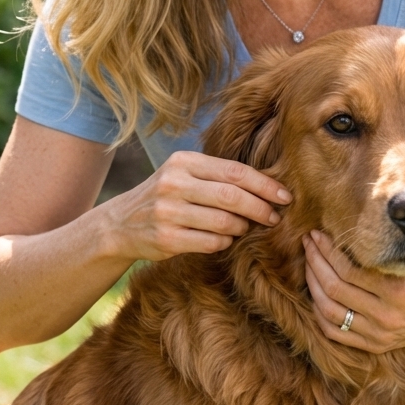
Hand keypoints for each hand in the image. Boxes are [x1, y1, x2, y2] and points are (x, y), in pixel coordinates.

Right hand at [106, 150, 291, 264]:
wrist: (120, 224)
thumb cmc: (164, 196)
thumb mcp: (183, 174)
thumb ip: (217, 175)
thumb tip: (267, 185)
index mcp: (183, 162)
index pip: (234, 171)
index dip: (264, 184)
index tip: (285, 195)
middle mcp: (174, 184)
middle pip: (233, 196)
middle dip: (261, 208)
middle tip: (274, 217)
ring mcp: (168, 212)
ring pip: (224, 222)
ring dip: (242, 227)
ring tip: (245, 228)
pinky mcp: (166, 238)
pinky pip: (211, 242)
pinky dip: (225, 242)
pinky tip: (225, 239)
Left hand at [302, 230, 404, 352]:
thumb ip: (400, 245)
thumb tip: (366, 222)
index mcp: (399, 289)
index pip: (350, 268)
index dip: (328, 250)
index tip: (318, 234)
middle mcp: (387, 314)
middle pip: (335, 287)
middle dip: (314, 262)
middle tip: (307, 244)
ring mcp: (380, 333)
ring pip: (329, 310)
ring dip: (312, 285)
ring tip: (308, 264)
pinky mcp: (376, 345)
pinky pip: (336, 333)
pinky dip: (319, 313)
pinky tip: (315, 294)